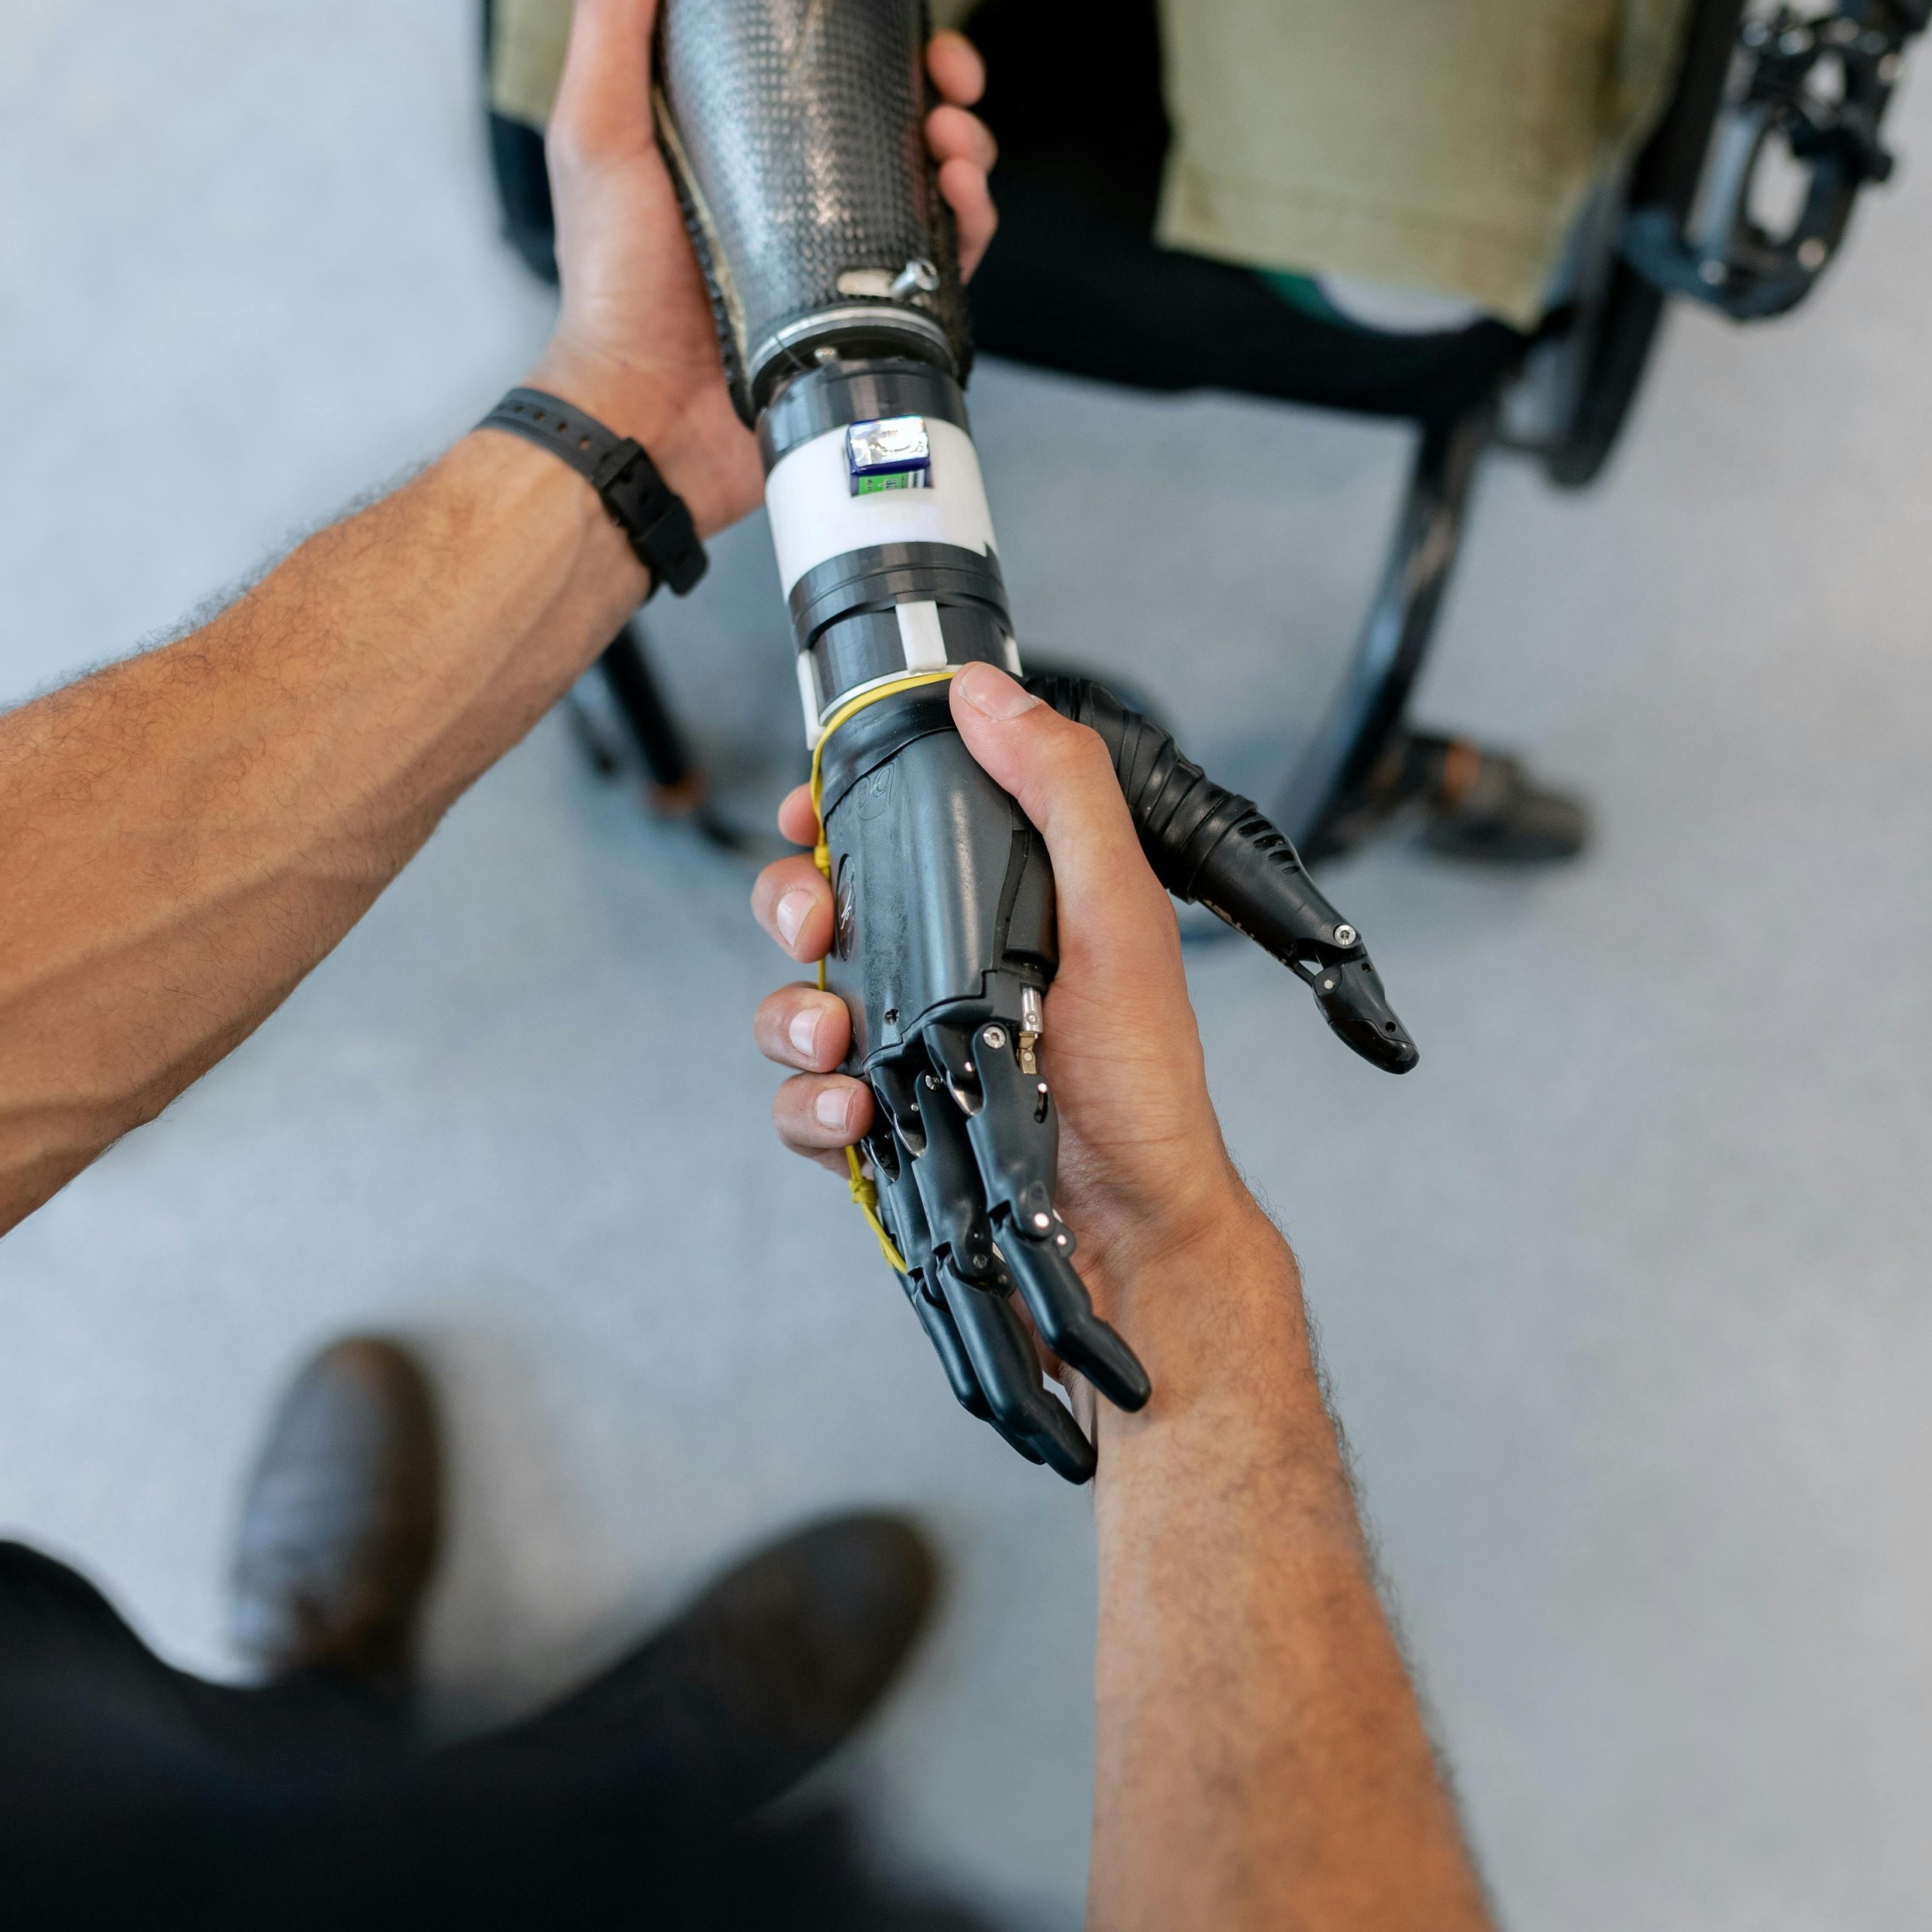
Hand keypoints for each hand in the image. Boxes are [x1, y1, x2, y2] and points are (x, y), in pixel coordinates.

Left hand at [527, 0, 996, 541]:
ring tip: (956, 139)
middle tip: (954, 69)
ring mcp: (840, 240)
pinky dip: (970, 218)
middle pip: (895, 98)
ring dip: (965, 139)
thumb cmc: (612, 276)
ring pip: (934, 167)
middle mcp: (796, 175)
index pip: (817, 40)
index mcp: (737, 122)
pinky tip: (961, 201)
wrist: (645, 414)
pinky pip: (946, 251)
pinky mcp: (872, 302)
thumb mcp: (600, 123)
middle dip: (942, 70)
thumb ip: (613, 6)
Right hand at [752, 665, 1255, 1325]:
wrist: (1130, 1238)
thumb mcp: (1118, 913)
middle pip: (817, 908)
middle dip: (790, 906)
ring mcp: (905, 1054)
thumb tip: (989, 692)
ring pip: (793, 1007)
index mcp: (997, 907)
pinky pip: (802, 1105)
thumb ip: (1061, 791)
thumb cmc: (1141, 1086)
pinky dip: (811, 1106)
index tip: (809, 812)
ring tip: (838, 1040)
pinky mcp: (881, 1134)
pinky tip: (857, 1111)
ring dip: (792, 1016)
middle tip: (816, 928)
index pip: (890, 829)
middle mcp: (943, 973)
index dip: (833, 812)